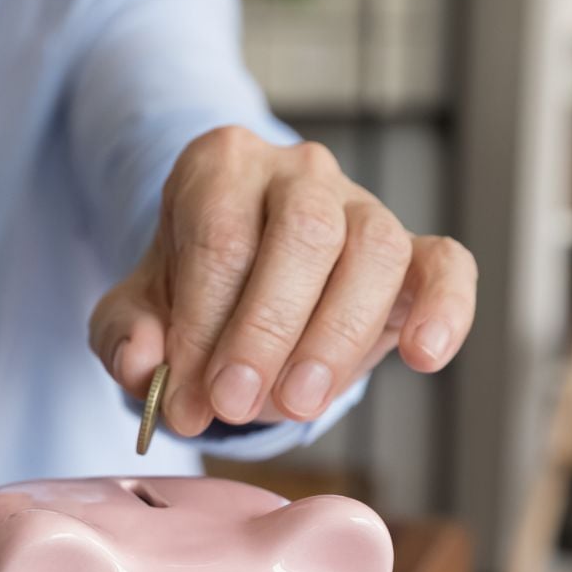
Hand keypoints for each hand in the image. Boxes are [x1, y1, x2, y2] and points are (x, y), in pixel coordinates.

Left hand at [90, 126, 476, 434]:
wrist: (242, 283)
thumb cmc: (191, 289)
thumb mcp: (137, 309)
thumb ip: (124, 336)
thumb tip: (142, 366)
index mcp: (221, 167)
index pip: (220, 237)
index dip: (202, 324)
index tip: (185, 397)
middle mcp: (298, 172)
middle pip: (301, 233)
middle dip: (266, 329)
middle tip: (235, 403)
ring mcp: (363, 206)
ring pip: (373, 249)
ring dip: (336, 336)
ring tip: (298, 405)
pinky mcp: (414, 252)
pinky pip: (446, 265)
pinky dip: (446, 309)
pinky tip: (424, 356)